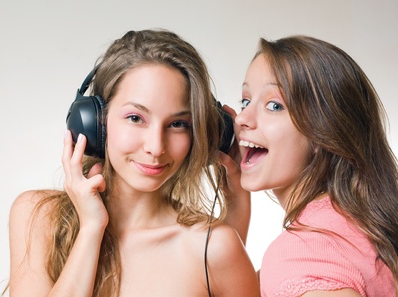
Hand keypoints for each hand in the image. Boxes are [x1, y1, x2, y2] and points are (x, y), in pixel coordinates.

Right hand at [62, 130, 107, 229]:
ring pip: (75, 163)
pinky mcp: (85, 190)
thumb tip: (97, 165)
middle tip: (71, 132)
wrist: (93, 225)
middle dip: (69, 144)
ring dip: (79, 149)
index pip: (67, 163)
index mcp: (71, 183)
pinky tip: (102, 191)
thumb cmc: (94, 208)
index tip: (69, 137)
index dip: (68, 149)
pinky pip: (97, 177)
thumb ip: (92, 177)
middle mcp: (70, 183)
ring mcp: (76, 186)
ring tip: (83, 138)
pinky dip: (103, 182)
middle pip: (67, 159)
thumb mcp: (93, 190)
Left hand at [220, 105, 250, 242]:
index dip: (226, 130)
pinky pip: (233, 175)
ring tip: (228, 120)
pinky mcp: (242, 194)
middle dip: (233, 127)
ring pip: (239, 157)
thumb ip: (220, 176)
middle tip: (226, 107)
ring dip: (234, 139)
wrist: (234, 239)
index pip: (230, 146)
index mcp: (232, 173)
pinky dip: (226, 164)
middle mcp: (239, 175)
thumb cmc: (225, 218)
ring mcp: (242, 184)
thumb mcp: (221, 192)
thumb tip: (211, 159)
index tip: (219, 112)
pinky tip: (218, 154)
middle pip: (237, 146)